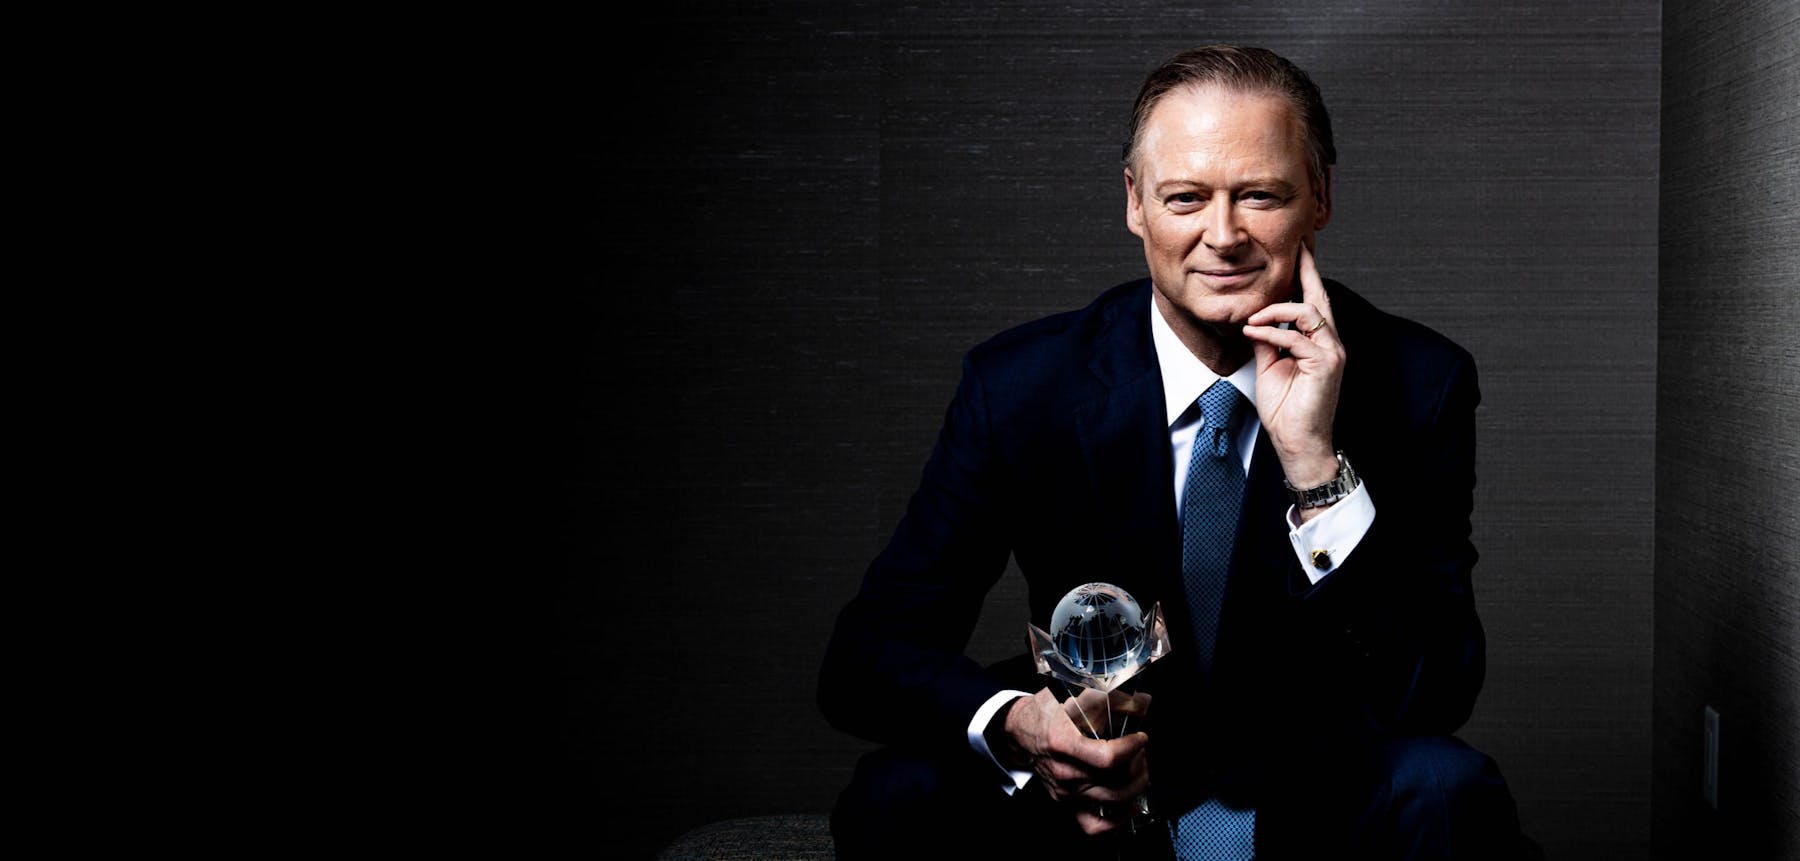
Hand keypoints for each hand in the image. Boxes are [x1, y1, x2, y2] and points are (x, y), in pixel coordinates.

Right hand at [1000, 688, 1150, 834]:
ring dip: (1135, 784)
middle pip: (1116, 780)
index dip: (1132, 748)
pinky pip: (1094, 825)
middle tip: (1139, 751)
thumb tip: (1143, 701)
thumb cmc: (1046, 713)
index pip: (1108, 758)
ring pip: (1114, 800)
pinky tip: (1129, 804)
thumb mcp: (1075, 696)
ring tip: (1136, 769)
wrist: (1021, 732)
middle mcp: (1064, 772)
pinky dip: (1117, 820)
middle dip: (1138, 764)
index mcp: (1063, 743)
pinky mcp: (1066, 803)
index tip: (1140, 738)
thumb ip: (1111, 699)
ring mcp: (1065, 791)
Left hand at [1243, 243, 1344, 494]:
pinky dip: (1270, 333)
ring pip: (1307, 312)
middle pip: (1319, 297)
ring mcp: (1332, 352)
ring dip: (1274, 310)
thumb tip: (1255, 321)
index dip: (1307, 276)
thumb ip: (1267, 341)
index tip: (1299, 252)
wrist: (1298, 442)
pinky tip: (1254, 335)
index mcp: (1318, 342)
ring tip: (1251, 320)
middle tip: (1298, 246)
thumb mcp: (1269, 367)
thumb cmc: (1285, 409)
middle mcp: (1330, 343)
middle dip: (1307, 269)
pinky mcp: (1326, 364)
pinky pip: (1294, 337)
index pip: (1313, 302)